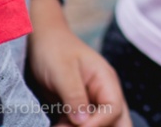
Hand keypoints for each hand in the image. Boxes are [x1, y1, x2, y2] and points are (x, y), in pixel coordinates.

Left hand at [28, 0, 130, 125]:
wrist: (42, 41)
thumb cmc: (53, 50)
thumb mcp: (62, 71)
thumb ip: (74, 95)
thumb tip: (83, 122)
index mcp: (106, 80)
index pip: (113, 108)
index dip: (98, 123)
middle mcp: (104, 93)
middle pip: (118, 119)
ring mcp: (92, 102)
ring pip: (102, 123)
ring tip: (61, 125)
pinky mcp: (77, 109)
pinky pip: (82, 125)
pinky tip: (58, 125)